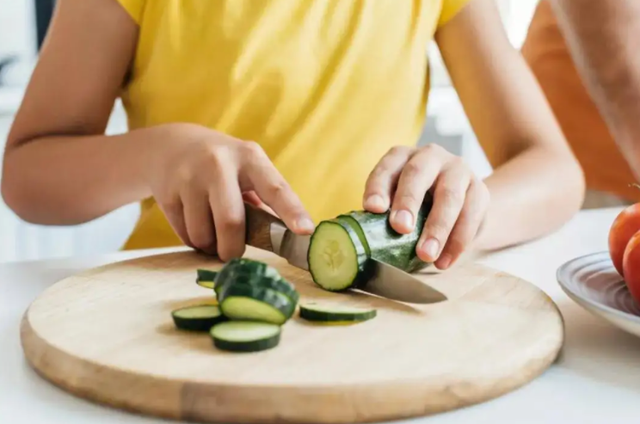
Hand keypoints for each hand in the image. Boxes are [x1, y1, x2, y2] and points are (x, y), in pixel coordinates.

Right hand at [145, 123, 313, 259]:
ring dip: (210, 245)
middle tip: (233, 254)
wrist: (172, 145)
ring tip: (212, 233)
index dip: (292, 211)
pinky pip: (184, 234)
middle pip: (231, 221)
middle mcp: (219, 163)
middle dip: (233, 248)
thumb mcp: (247, 169)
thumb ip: (265, 199)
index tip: (306, 231)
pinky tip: (194, 222)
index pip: (275, 188)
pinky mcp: (167, 191)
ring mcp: (189, 176)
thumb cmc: (223, 166)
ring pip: (203, 234)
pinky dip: (193, 240)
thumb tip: (286, 237)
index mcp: (250, 158)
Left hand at [363, 144, 489, 268]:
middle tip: (400, 228)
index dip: (378, 187)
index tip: (373, 209)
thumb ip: (386, 216)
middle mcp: (430, 156)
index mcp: (402, 157)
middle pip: (418, 173)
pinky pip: (472, 214)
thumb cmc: (419, 207)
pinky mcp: (480, 189)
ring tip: (426, 255)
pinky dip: (457, 242)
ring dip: (437, 228)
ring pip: (449, 195)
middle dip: (408, 201)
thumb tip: (367, 241)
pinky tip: (444, 261)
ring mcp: (458, 170)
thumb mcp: (399, 205)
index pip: (387, 167)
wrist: (462, 208)